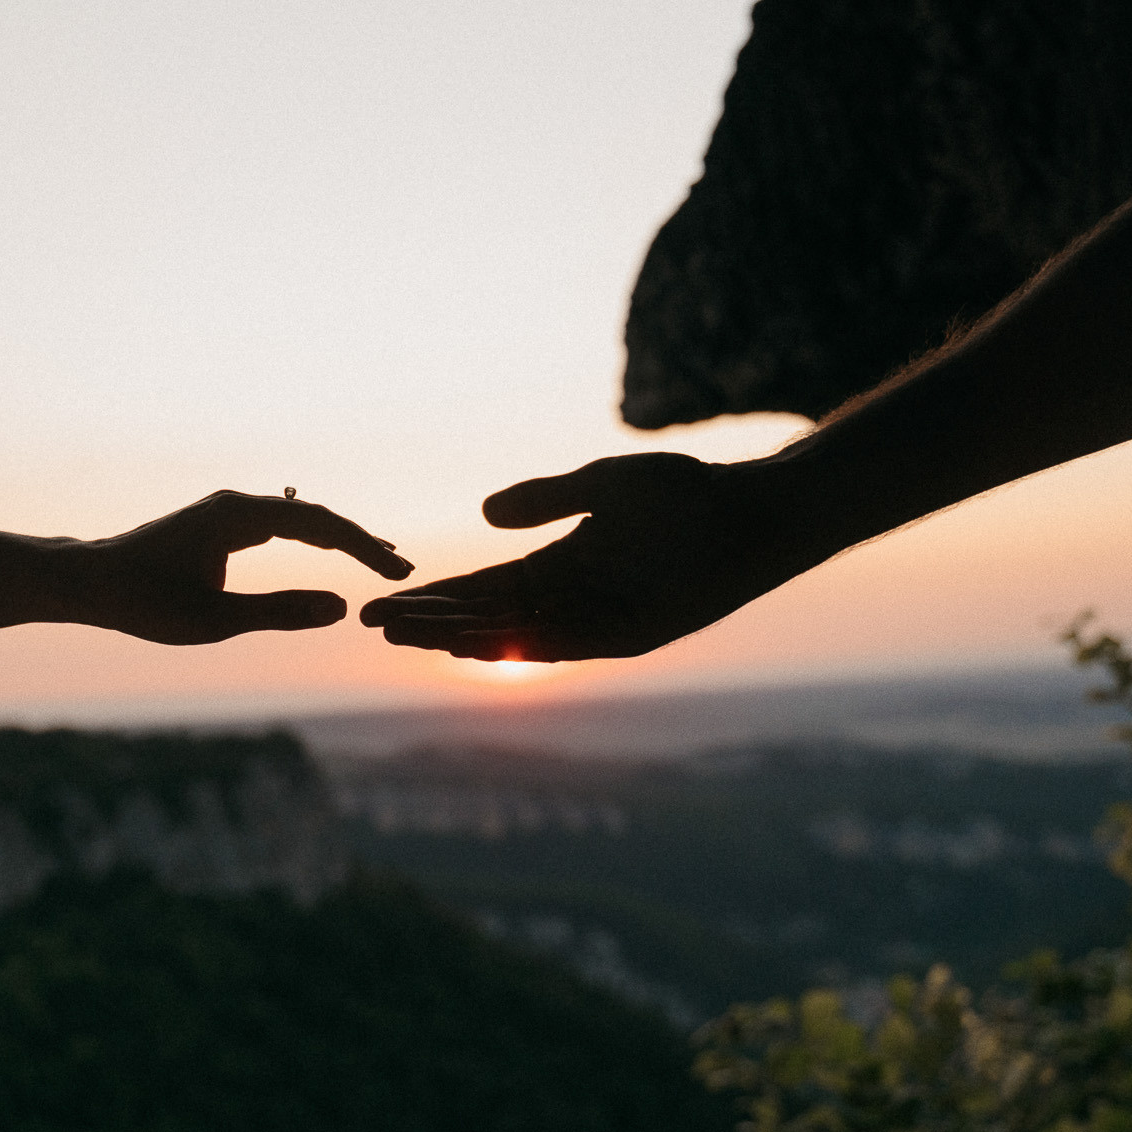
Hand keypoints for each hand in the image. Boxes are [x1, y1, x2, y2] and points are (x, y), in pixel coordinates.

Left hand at [73, 489, 414, 644]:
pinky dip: (312, 539)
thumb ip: (278, 613)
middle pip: (315, 516)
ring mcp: (228, 512)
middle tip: (402, 569)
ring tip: (380, 557)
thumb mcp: (214, 620)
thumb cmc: (142, 602)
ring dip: (339, 538)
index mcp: (237, 516)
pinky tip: (330, 550)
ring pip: (299, 519)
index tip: (396, 572)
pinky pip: (281, 525)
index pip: (318, 525)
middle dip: (360, 541)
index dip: (362, 548)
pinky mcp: (220, 524)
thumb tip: (341, 609)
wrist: (88, 583)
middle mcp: (236, 504)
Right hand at [360, 452, 837, 661]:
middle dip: (432, 622)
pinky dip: (514, 647)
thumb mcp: (603, 485)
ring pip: (515, 636)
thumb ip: (546, 500)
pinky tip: (473, 645)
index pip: (485, 586)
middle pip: (488, 617)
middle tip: (375, 627)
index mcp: (562, 564)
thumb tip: (485, 515)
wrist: (755, 515)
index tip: (389, 599)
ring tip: (408, 637)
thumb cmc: (688, 494)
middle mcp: (573, 599)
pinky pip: (559, 646)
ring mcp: (599, 621)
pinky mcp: (628, 637)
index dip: (438, 596)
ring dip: (459, 638)